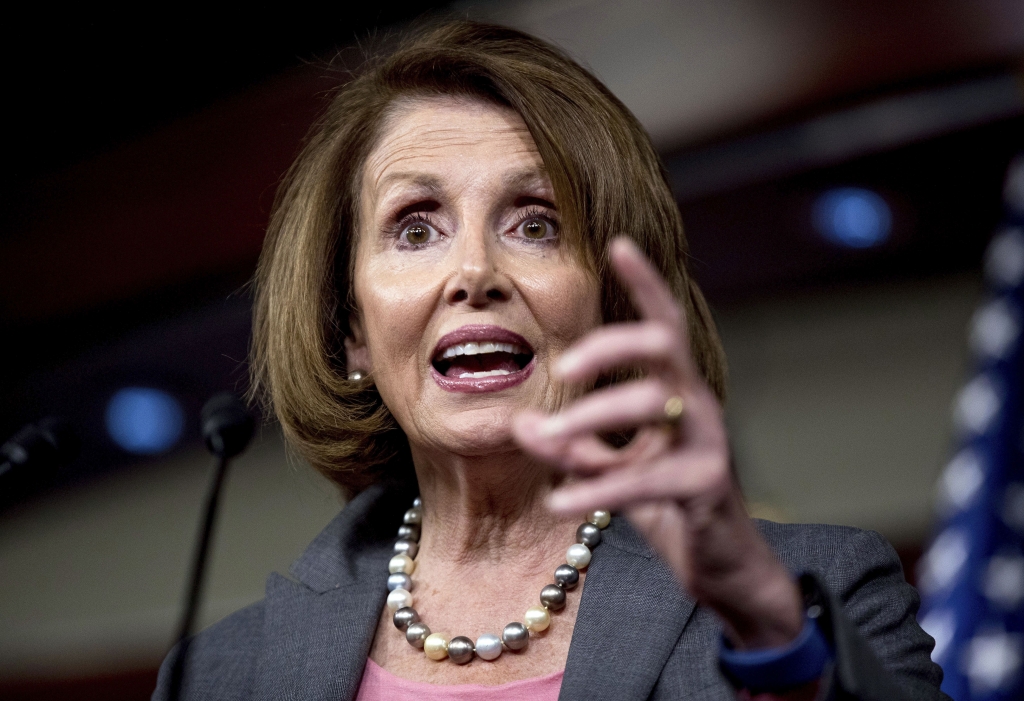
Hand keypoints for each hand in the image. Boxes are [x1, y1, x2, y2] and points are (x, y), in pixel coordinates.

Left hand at [513, 238, 803, 648]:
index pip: (663, 325)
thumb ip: (571, 444)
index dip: (645, 283)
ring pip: (651, 405)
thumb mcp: (610, 469)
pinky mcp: (705, 485)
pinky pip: (644, 478)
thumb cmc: (666, 503)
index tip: (618, 243)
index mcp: (675, 391)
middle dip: (611, 344)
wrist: (720, 567)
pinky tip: (558, 500)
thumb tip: (519, 422)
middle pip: (662, 345)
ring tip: (544, 438)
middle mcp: (696, 405)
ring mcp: (707, 442)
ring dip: (589, 418)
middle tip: (563, 365)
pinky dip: (596, 487)